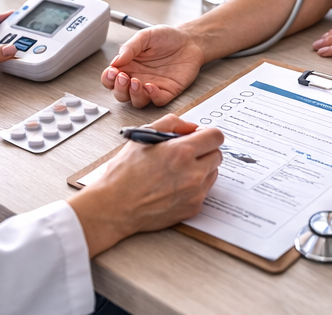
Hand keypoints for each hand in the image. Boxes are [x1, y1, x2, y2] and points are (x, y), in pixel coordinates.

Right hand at [66, 113, 222, 255]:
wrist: (114, 207)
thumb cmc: (124, 174)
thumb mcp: (143, 137)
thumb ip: (171, 124)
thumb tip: (190, 127)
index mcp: (182, 152)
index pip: (216, 136)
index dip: (208, 134)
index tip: (201, 137)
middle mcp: (193, 173)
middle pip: (217, 154)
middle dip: (205, 151)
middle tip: (187, 154)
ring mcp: (195, 192)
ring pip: (213, 173)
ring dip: (202, 169)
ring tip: (178, 171)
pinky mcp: (193, 208)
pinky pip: (204, 191)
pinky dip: (195, 187)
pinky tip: (175, 186)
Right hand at [101, 24, 205, 107]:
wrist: (190, 40)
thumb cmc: (167, 38)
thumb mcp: (146, 36)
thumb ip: (130, 47)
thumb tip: (116, 60)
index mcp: (128, 66)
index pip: (110, 79)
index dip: (108, 79)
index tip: (113, 71)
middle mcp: (138, 78)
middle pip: (120, 94)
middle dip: (119, 89)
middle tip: (124, 77)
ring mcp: (152, 87)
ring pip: (137, 101)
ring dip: (133, 95)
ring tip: (136, 82)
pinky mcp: (167, 91)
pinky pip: (157, 100)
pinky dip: (153, 96)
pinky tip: (151, 86)